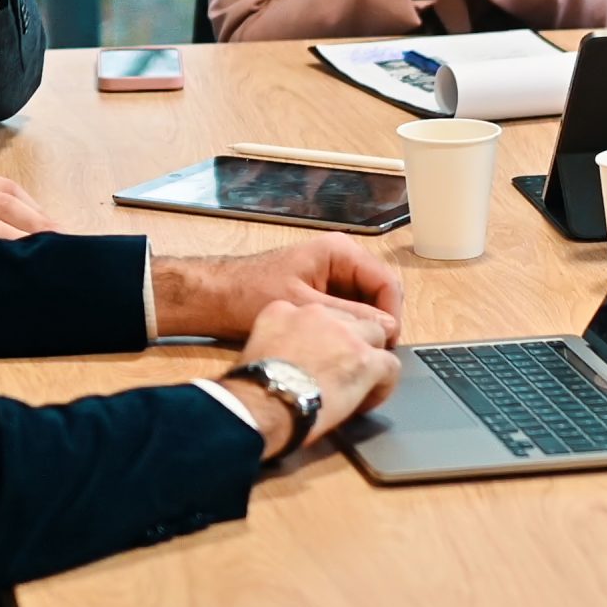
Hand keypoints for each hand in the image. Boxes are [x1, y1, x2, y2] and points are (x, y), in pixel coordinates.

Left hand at [155, 234, 404, 340]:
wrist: (214, 298)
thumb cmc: (249, 294)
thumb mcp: (304, 307)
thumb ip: (348, 316)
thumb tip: (386, 329)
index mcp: (339, 252)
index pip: (387, 282)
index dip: (392, 315)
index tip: (386, 345)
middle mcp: (340, 259)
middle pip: (380, 293)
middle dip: (379, 324)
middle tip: (372, 354)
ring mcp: (331, 275)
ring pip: (365, 305)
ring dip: (363, 328)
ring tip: (356, 354)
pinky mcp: (321, 292)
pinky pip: (347, 310)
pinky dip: (347, 329)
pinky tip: (339, 348)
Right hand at [227, 301, 402, 454]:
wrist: (259, 405)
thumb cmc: (249, 389)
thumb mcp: (255, 351)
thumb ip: (278, 344)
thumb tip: (291, 362)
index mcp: (284, 309)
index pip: (317, 314)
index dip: (324, 337)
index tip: (320, 357)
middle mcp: (317, 314)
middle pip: (349, 320)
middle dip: (350, 344)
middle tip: (343, 371)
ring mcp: (345, 334)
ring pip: (376, 336)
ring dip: (370, 360)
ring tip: (360, 385)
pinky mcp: (365, 359)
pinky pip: (390, 366)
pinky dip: (384, 384)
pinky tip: (370, 399)